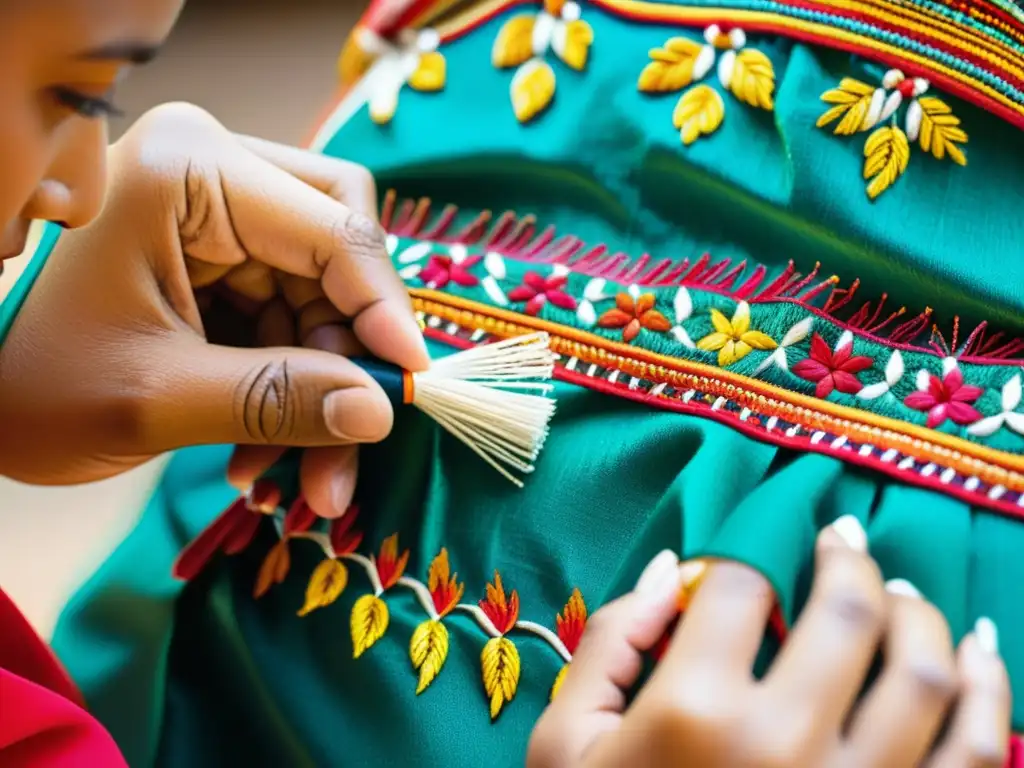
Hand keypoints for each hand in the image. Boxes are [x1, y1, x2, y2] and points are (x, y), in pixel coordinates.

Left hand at [0, 103, 428, 516]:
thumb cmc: (35, 384)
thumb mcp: (158, 398)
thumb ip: (278, 400)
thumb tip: (382, 411)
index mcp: (189, 170)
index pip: (331, 227)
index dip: (382, 307)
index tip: (409, 385)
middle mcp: (215, 174)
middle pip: (342, 249)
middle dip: (350, 351)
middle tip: (357, 432)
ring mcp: (222, 217)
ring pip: (326, 296)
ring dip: (326, 388)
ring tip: (302, 482)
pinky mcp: (225, 261)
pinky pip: (297, 318)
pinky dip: (296, 387)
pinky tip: (267, 456)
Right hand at [529, 518, 1010, 767]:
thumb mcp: (566, 742)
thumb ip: (610, 644)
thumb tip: (667, 570)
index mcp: (693, 711)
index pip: (738, 585)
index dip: (742, 553)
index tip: (744, 563)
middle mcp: (783, 743)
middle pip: (845, 613)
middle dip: (847, 558)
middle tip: (842, 540)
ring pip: (924, 675)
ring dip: (920, 614)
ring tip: (899, 592)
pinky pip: (974, 752)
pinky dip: (988, 692)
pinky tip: (978, 652)